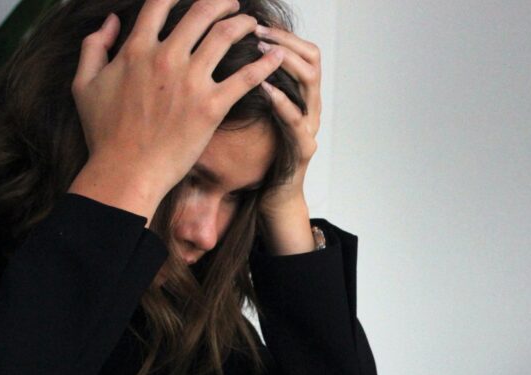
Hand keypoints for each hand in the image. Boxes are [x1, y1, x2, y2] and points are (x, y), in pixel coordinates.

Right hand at [68, 0, 285, 224]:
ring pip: (225, 36)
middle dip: (222, 2)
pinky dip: (264, 63)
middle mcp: (166, 58)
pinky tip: (277, 56)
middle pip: (201, 12)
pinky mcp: (211, 107)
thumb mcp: (84, 85)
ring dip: (243, 24)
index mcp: (136, 49)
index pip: (160, 4)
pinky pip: (245, 78)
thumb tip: (111, 21)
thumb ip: (94, 46)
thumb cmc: (104, 134)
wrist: (125, 172)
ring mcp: (190, 82)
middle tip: (233, 3)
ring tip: (253, 24)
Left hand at [255, 25, 321, 254]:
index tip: (255, 21)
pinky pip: (297, 119)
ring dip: (285, 62)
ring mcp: (310, 126)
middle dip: (284, 40)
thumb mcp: (251, 113)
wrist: (272, 198)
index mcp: (298, 94)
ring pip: (310, 82)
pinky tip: (264, 87)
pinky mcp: (304, 148)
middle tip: (257, 30)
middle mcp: (310, 105)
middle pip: (311, 58)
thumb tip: (219, 54)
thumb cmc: (258, 155)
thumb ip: (245, 86)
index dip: (282, 32)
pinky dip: (281, 101)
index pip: (301, 49)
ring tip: (260, 51)